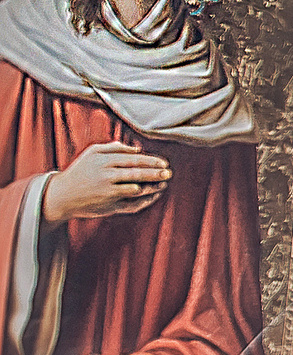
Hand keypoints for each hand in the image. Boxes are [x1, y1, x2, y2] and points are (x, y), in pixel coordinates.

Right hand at [43, 140, 171, 222]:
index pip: (133, 160)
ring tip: (163, 183)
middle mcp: (106, 176)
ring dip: (153, 187)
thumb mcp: (91, 154)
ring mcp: (108, 192)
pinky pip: (132, 204)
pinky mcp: (109, 206)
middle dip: (156, 173)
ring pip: (137, 189)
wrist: (62, 195)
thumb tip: (137, 149)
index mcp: (103, 161)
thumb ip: (114, 148)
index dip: (151, 161)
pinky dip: (145, 200)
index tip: (164, 163)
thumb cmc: (80, 171)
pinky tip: (153, 195)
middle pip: (137, 174)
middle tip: (169, 173)